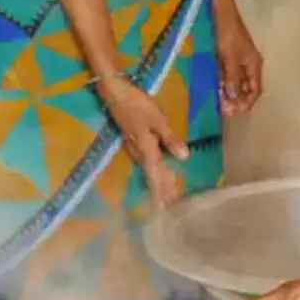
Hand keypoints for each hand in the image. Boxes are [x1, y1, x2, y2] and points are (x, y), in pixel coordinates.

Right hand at [98, 78, 187, 206]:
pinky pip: (144, 161)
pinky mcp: (131, 140)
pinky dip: (152, 170)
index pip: (157, 175)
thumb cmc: (137, 104)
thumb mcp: (157, 120)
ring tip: (166, 194)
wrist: (114, 92)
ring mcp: (133, 146)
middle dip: (161, 191)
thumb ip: (170, 139)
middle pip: (152, 176)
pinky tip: (156, 171)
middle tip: (170, 206)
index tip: (168, 207)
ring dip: (157, 182)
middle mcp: (139, 152)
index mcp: (147, 149)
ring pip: (148, 169)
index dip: (163, 191)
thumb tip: (184, 157)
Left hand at [213, 0, 262, 117]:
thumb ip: (232, 78)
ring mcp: (239, 62)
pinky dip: (224, 85)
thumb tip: (234, 97)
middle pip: (246, 89)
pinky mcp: (228, 59)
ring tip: (220, 105)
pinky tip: (217, 92)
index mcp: (254, 65)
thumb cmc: (228, 34)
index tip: (237, 111)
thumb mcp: (230, 58)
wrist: (221, 14)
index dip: (248, 102)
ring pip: (237, 84)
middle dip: (238, 102)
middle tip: (226, 111)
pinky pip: (229, 77)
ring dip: (230, 95)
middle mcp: (249, 66)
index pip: (255, 90)